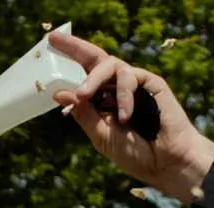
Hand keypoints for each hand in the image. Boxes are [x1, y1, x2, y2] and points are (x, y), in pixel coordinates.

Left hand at [45, 31, 213, 201]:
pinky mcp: (151, 82)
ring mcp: (133, 84)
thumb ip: (83, 112)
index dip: (67, 62)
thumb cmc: (134, 152)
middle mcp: (115, 88)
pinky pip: (130, 77)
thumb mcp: (101, 134)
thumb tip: (59, 92)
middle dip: (74, 47)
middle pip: (95, 59)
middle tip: (54, 39)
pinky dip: (123, 95)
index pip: (82, 75)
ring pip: (110, 65)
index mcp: (102, 100)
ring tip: (84, 94)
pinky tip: (124, 116)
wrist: (164, 163)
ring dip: (93, 79)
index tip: (48, 44)